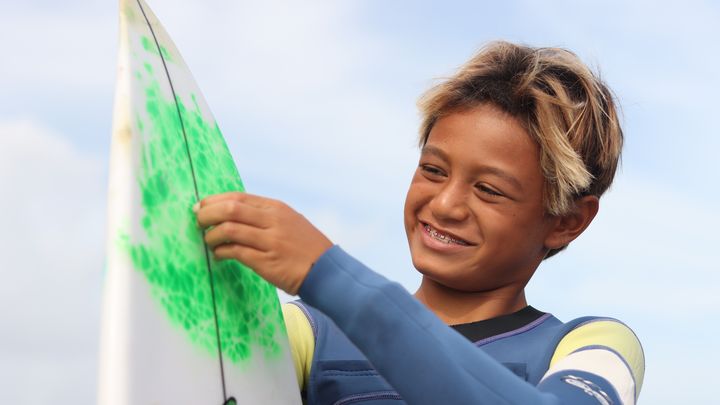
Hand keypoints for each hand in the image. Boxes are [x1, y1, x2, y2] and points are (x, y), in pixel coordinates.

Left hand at [195, 192, 332, 294]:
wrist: (326, 270)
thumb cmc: (304, 247)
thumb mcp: (288, 222)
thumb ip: (263, 216)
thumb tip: (230, 212)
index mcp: (276, 208)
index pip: (238, 197)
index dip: (214, 201)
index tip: (200, 207)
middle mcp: (273, 221)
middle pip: (230, 209)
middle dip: (207, 214)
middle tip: (197, 222)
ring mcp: (270, 241)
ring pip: (229, 230)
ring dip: (211, 235)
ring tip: (208, 241)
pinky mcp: (267, 262)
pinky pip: (235, 252)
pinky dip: (221, 252)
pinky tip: (218, 255)